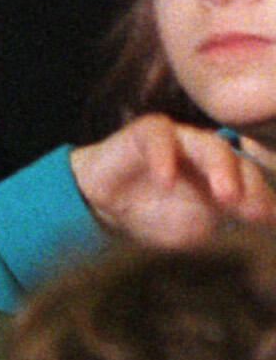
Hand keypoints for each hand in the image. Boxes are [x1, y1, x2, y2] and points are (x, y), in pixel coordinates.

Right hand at [71, 115, 275, 251]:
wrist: (101, 207)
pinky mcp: (147, 131)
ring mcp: (179, 138)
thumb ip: (226, 220)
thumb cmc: (152, 215)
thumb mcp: (194, 228)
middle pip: (236, 159)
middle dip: (247, 184)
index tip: (265, 220)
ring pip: (208, 144)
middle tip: (250, 210)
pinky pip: (160, 137)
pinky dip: (164, 157)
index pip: (250, 178)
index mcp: (221, 172)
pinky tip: (165, 180)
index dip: (260, 197)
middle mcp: (205, 151)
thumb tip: (269, 218)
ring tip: (225, 196)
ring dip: (219, 169)